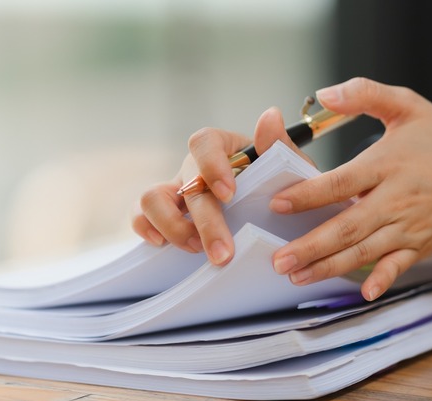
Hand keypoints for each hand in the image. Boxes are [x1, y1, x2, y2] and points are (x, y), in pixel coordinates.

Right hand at [132, 107, 312, 264]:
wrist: (279, 213)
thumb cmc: (281, 186)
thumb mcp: (289, 167)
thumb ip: (279, 145)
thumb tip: (271, 116)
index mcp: (222, 148)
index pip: (204, 143)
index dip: (211, 166)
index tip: (229, 195)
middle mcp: (195, 167)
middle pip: (187, 185)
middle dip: (205, 222)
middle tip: (224, 253)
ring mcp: (177, 191)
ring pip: (152, 198)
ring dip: (172, 226)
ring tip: (198, 249)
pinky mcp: (167, 214)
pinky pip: (142, 216)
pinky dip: (146, 229)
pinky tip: (165, 246)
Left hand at [270, 78, 431, 299]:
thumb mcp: (407, 106)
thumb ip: (364, 93)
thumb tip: (324, 94)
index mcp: (387, 165)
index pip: (341, 183)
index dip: (308, 194)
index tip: (278, 203)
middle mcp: (396, 200)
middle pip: (347, 227)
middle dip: (311, 246)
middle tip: (279, 260)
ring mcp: (408, 227)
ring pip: (363, 251)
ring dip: (329, 266)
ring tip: (297, 276)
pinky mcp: (419, 246)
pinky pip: (398, 266)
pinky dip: (383, 280)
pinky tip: (364, 293)